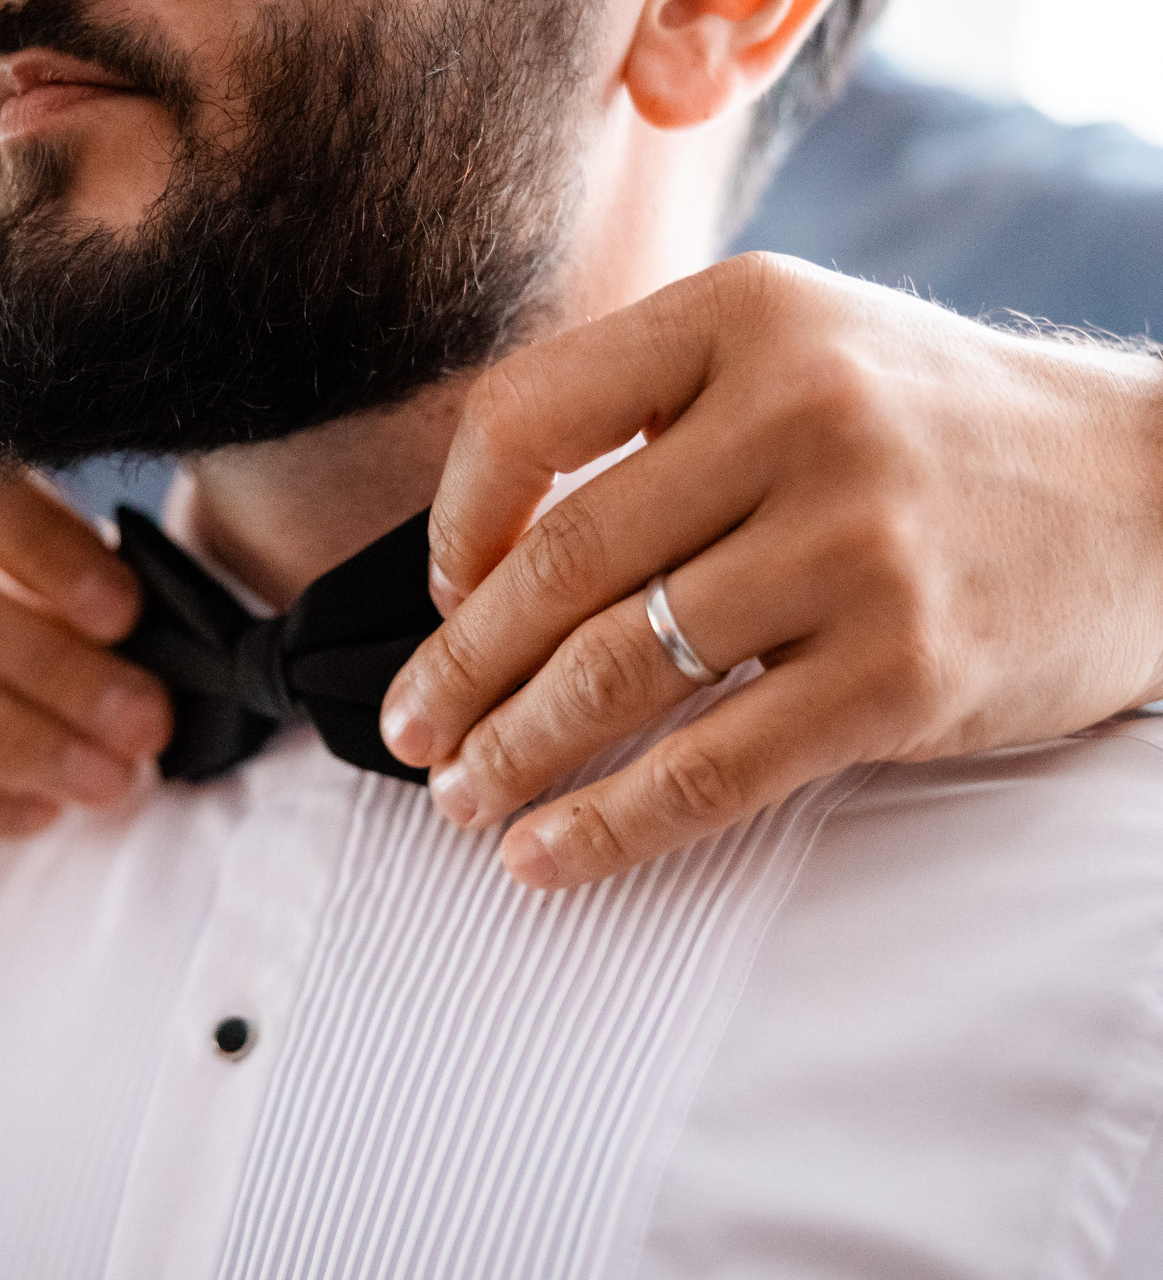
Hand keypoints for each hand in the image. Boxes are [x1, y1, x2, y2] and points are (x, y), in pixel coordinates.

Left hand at [381, 253, 1162, 889]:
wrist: (1147, 494)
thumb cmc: (926, 434)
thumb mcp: (793, 356)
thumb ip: (648, 420)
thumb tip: (478, 562)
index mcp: (742, 319)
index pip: (526, 415)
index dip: (454, 522)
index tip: (443, 598)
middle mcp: (798, 415)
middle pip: (560, 565)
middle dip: (460, 670)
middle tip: (410, 732)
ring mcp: (855, 545)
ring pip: (618, 674)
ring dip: (513, 755)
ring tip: (461, 802)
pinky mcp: (904, 671)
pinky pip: (713, 767)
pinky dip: (609, 825)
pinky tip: (547, 855)